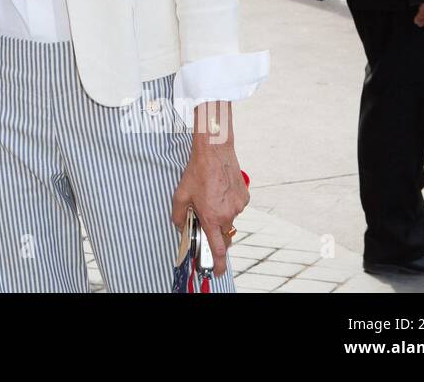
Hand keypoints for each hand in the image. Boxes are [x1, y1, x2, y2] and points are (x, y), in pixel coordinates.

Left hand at [171, 137, 247, 276]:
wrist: (215, 151)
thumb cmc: (197, 171)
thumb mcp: (180, 194)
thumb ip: (179, 215)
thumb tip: (180, 226)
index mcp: (211, 217)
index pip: (217, 248)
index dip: (218, 264)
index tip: (218, 272)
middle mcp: (228, 214)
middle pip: (223, 234)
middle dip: (215, 233)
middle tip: (206, 219)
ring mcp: (239, 206)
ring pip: (229, 219)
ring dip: (220, 214)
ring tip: (210, 195)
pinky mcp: (245, 197)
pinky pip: (236, 207)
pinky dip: (228, 203)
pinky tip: (219, 190)